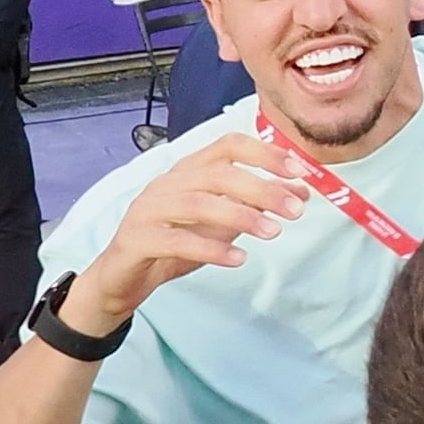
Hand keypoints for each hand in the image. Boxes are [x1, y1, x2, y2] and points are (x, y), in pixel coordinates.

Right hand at [82, 129, 314, 320]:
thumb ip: (254, 205)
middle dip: (261, 189)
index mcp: (188, 171)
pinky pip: (176, 240)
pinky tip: (238, 258)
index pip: (228, 145)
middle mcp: (167, 183)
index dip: (266, 154)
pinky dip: (210, 248)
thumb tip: (299, 192)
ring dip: (240, 215)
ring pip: (197, 203)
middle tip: (295, 210)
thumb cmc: (173, 244)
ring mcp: (149, 209)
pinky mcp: (137, 240)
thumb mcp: (220, 223)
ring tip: (273, 232)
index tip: (301, 172)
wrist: (122, 278)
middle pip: (217, 173)